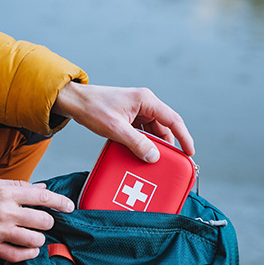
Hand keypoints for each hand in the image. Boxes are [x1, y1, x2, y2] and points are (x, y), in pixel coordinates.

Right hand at [0, 178, 73, 261]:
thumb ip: (20, 186)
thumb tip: (42, 188)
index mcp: (7, 193)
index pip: (43, 197)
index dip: (60, 202)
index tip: (69, 206)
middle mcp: (5, 212)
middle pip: (43, 220)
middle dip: (48, 222)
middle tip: (43, 222)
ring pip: (35, 239)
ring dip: (39, 238)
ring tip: (34, 235)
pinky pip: (19, 255)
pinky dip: (29, 253)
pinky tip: (30, 249)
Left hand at [52, 82, 194, 162]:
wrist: (74, 102)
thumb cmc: (93, 109)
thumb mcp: (116, 129)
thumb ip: (137, 143)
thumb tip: (154, 157)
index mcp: (146, 100)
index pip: (173, 120)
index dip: (184, 137)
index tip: (190, 153)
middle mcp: (145, 103)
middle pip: (164, 127)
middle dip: (167, 146)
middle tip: (169, 163)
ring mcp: (137, 110)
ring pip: (153, 131)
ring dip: (153, 145)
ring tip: (153, 162)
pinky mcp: (129, 116)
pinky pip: (142, 132)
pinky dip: (143, 143)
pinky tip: (140, 154)